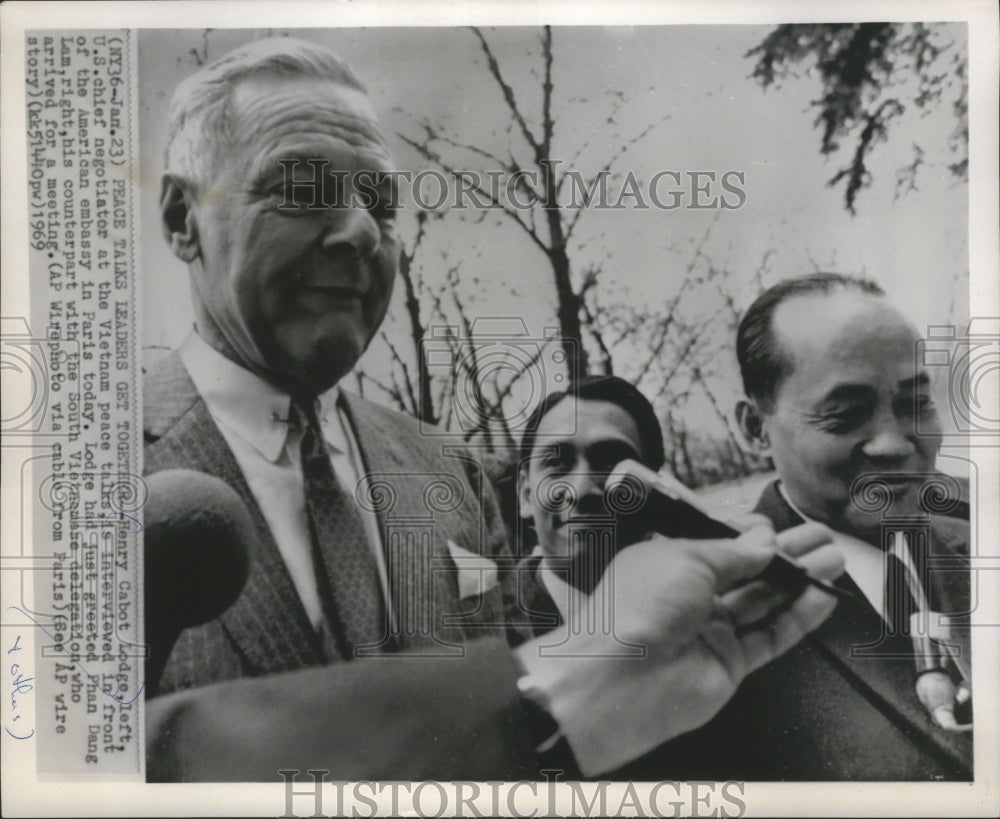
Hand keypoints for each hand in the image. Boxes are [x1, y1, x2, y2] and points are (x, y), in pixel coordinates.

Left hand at [514, 523, 842, 774]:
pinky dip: (798, 617)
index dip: (749, 536)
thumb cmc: (635, 607)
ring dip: (799, 582)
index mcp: (666, 563)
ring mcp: (708, 632)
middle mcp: (687, 597)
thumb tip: (764, 543)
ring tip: (833, 561)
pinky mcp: (728, 664)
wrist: (619, 679)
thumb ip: (734, 553)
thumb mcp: (687, 558)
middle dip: (784, 555)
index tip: (778, 527)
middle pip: (746, 573)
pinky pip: (771, 636)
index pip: (717, 545)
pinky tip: (822, 597)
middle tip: (819, 540)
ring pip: (763, 603)